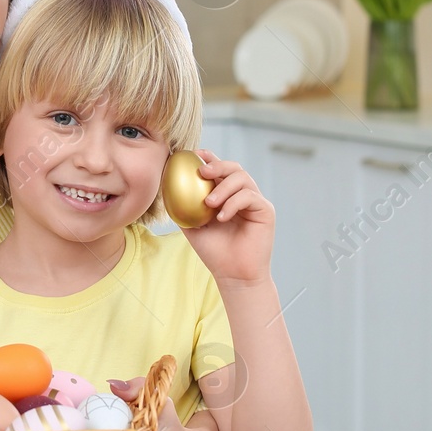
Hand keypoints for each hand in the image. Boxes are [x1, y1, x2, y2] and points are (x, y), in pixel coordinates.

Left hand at [179, 150, 275, 286]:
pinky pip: (249, 197)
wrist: (233, 275)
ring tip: (208, 203)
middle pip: (234, 168)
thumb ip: (183, 206)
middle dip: (217, 164)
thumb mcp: (192, 226)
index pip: (220, 170)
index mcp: (227, 195)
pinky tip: (221, 217)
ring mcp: (256, 202)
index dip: (209, 157)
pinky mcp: (265, 210)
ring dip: (223, 187)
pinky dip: (232, 204)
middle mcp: (243, 195)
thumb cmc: (215, 252)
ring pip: (242, 179)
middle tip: (202, 173)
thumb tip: (165, 187)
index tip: (193, 155)